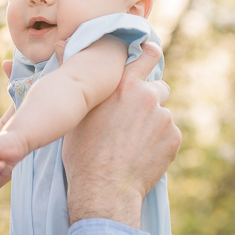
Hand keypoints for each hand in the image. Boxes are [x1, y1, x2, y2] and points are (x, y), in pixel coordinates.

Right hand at [62, 42, 179, 227]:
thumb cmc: (83, 152)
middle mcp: (147, 95)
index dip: (150, 53)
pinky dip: (159, 142)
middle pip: (158, 87)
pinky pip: (169, 135)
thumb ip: (82, 80)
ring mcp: (164, 117)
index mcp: (123, 84)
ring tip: (132, 143)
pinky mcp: (174, 138)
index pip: (147, 54)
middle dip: (150, 99)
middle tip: (133, 119)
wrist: (104, 189)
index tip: (151, 53)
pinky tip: (141, 155)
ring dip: (153, 123)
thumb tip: (60, 46)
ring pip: (162, 114)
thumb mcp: (77, 113)